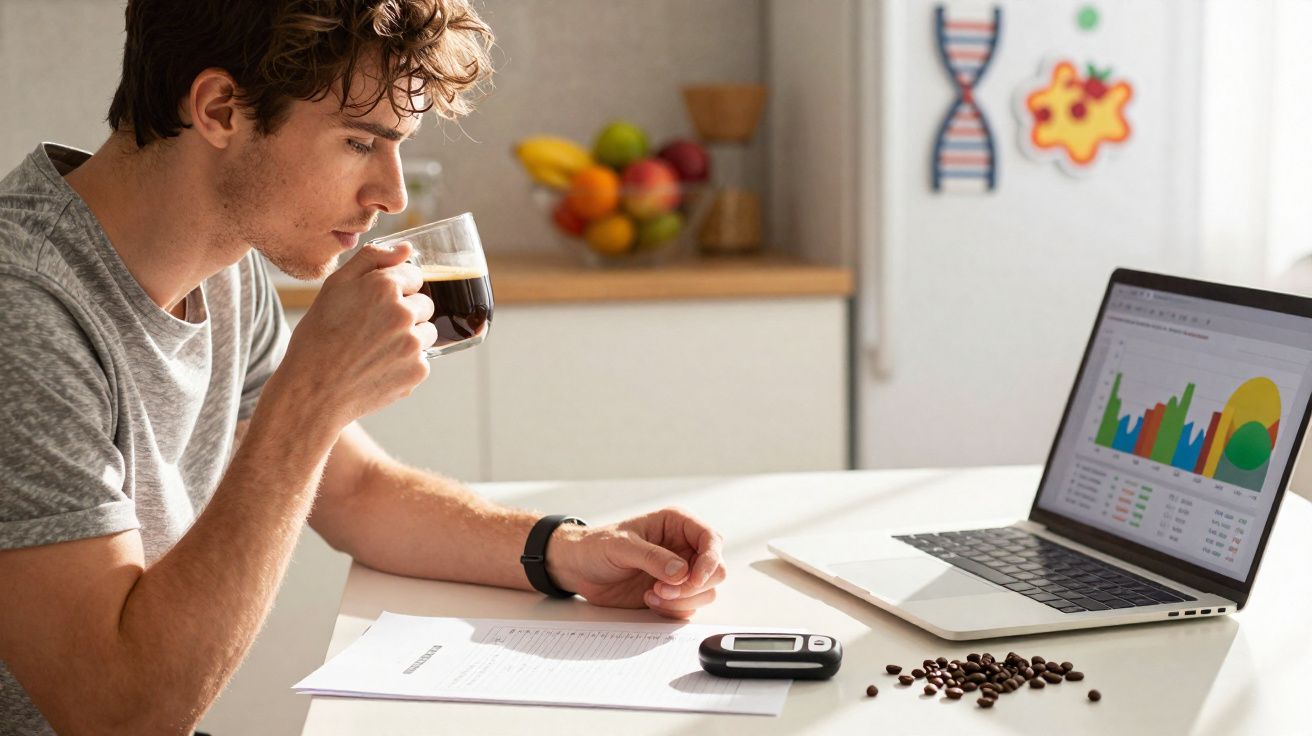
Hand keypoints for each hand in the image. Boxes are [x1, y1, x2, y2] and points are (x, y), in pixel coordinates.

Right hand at [276, 243, 435, 427]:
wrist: (312, 391)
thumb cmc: (319, 336)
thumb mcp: (335, 286)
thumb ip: (373, 259)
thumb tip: (406, 248)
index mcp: (384, 286)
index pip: (414, 276)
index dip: (395, 289)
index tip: (375, 305)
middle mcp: (404, 312)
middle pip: (424, 303)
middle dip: (405, 312)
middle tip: (373, 330)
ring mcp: (414, 343)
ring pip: (427, 331)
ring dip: (410, 337)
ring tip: (376, 349)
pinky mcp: (418, 370)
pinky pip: (423, 359)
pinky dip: (407, 364)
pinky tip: (379, 368)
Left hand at [547, 507, 726, 619]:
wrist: (579, 569)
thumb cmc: (597, 546)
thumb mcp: (621, 546)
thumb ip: (652, 557)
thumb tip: (681, 572)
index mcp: (677, 524)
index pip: (711, 540)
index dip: (710, 561)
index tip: (692, 580)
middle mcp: (684, 547)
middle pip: (716, 570)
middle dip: (694, 586)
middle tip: (663, 589)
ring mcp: (680, 572)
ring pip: (706, 592)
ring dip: (682, 600)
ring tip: (652, 594)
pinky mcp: (673, 594)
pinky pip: (689, 607)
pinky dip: (673, 610)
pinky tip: (649, 600)